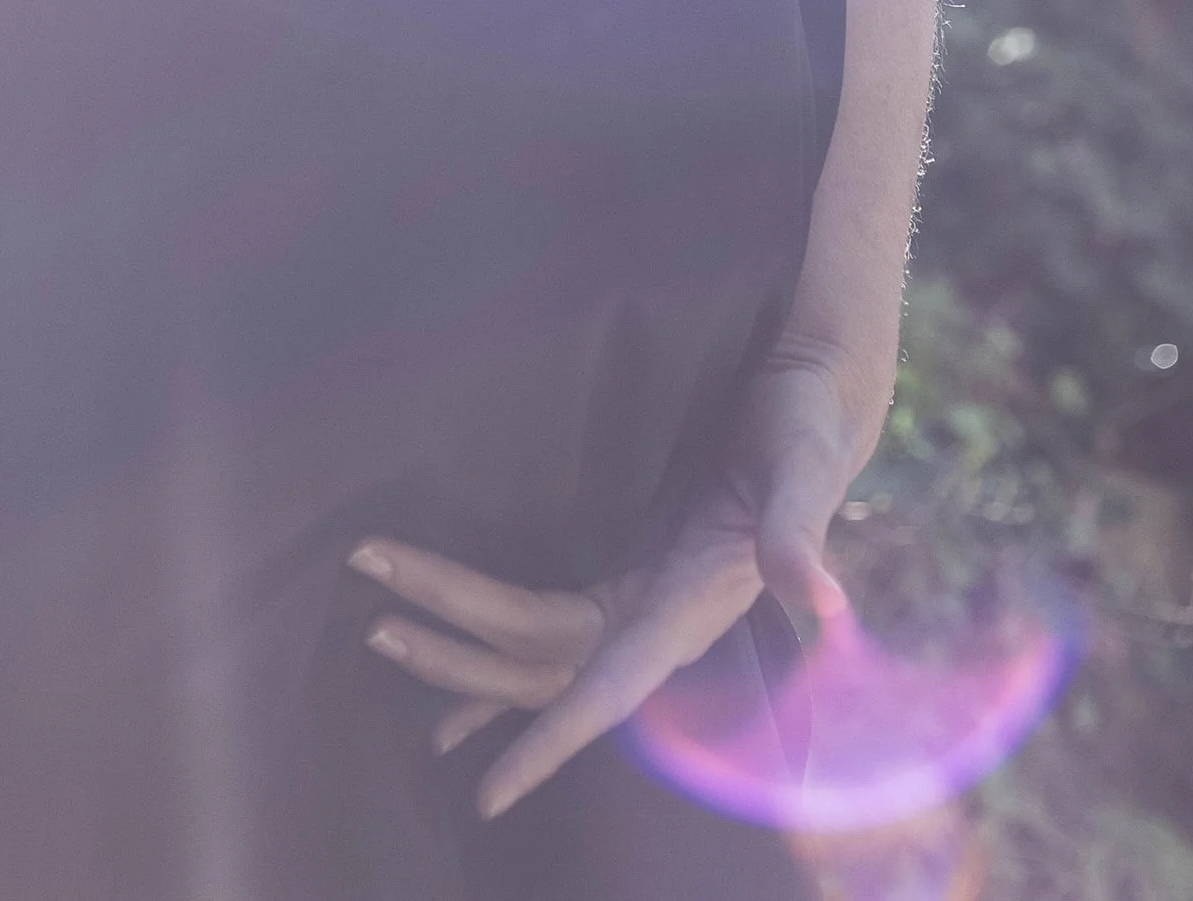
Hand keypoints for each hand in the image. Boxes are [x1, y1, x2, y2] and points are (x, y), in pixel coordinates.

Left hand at [347, 350, 873, 817]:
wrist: (814, 398)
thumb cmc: (807, 421)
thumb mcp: (803, 463)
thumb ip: (798, 528)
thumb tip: (822, 596)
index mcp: (688, 607)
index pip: (606, 686)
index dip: (549, 741)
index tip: (488, 793)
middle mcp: (657, 621)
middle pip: (538, 657)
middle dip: (455, 645)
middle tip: (371, 619)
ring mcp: (640, 602)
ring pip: (532, 649)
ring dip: (458, 649)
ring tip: (378, 633)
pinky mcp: (631, 576)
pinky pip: (549, 636)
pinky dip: (495, 670)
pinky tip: (447, 709)